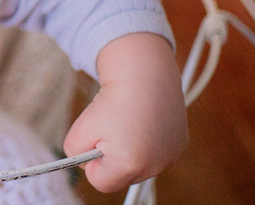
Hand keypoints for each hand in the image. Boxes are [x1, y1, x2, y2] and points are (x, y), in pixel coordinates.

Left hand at [64, 32, 187, 191]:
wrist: (145, 72)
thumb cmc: (113, 99)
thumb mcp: (81, 128)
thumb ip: (75, 152)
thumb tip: (82, 161)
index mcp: (131, 164)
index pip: (100, 182)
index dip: (91, 162)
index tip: (93, 140)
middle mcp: (156, 166)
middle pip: (120, 176)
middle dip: (110, 156)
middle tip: (110, 127)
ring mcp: (171, 157)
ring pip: (137, 164)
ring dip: (128, 149)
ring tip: (127, 122)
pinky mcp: (179, 146)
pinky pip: (153, 152)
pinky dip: (144, 140)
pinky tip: (143, 120)